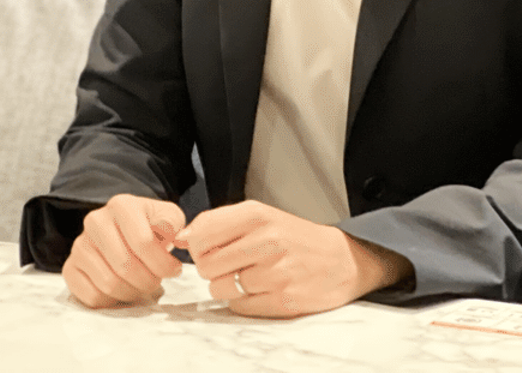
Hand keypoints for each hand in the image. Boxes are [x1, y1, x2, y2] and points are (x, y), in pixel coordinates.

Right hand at [62, 193, 185, 307]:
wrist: (124, 231)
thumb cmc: (150, 227)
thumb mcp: (169, 217)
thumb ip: (173, 224)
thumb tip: (174, 238)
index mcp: (121, 205)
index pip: (143, 242)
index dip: (163, 263)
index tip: (174, 270)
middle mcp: (95, 221)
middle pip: (125, 266)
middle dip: (149, 281)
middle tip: (157, 281)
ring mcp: (79, 245)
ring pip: (109, 284)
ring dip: (132, 292)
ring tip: (143, 285)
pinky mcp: (70, 268)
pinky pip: (92, 296)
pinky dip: (112, 300)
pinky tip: (123, 289)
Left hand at [173, 200, 412, 318]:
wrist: (341, 260)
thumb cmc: (295, 237)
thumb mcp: (261, 216)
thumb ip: (220, 223)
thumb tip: (180, 238)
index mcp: (257, 215)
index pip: (201, 233)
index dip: (196, 245)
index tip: (208, 247)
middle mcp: (266, 240)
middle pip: (206, 265)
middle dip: (213, 268)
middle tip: (232, 264)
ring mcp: (275, 272)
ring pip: (220, 288)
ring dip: (228, 287)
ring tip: (250, 277)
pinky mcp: (282, 300)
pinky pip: (239, 307)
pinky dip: (244, 301)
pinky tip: (261, 290)